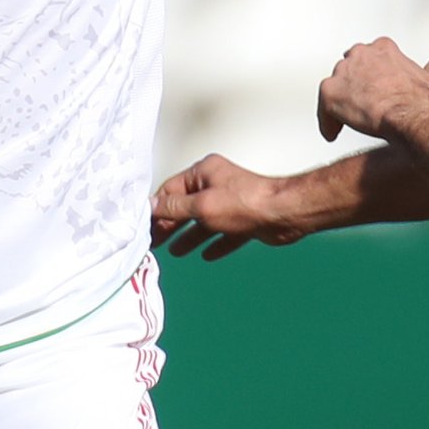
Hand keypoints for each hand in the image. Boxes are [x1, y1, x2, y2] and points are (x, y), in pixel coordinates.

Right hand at [152, 154, 320, 260]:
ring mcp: (231, 203)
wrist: (283, 214)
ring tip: (176, 251)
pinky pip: (224, 233)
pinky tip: (207, 255)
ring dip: (190, 237)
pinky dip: (215, 243)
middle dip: (171, 225)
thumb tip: (152, 206)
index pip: (171, 190)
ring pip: (204, 222)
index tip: (146, 226)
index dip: (158, 209)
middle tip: (156, 242)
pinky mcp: (245, 220)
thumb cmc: (246, 203)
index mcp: (204, 173)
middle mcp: (217, 185)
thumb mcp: (201, 206)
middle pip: (186, 207)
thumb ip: (175, 208)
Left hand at [317, 39, 428, 144]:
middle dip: (354, 85)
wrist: (408, 117)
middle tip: (362, 104)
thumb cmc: (423, 100)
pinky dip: (327, 121)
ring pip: (335, 87)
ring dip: (341, 102)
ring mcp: (342, 72)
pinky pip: (324, 108)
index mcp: (383, 48)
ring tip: (349, 121)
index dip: (373, 75)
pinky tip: (333, 134)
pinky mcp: (330, 93)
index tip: (378, 89)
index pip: (371, 56)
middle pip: (349, 69)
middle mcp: (359, 54)